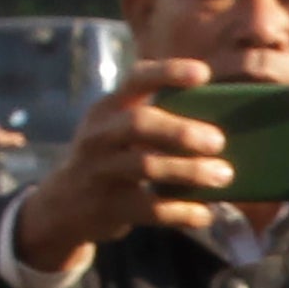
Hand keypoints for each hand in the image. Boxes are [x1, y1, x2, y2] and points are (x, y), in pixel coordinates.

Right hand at [9, 58, 238, 271]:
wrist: (65, 206)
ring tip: (223, 175)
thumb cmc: (111, 159)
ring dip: (189, 170)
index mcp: (108, 108)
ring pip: (145, 165)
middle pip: (138, 124)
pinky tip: (205, 214)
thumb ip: (156, 121)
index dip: (168, 73)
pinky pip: (150, 209)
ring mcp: (99, 171)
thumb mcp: (118, 131)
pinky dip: (182, 212)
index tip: (203, 74)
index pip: (136, 79)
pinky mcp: (107, 207)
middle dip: (181, 131)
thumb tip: (222, 127)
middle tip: (219, 140)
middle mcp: (99, 135)